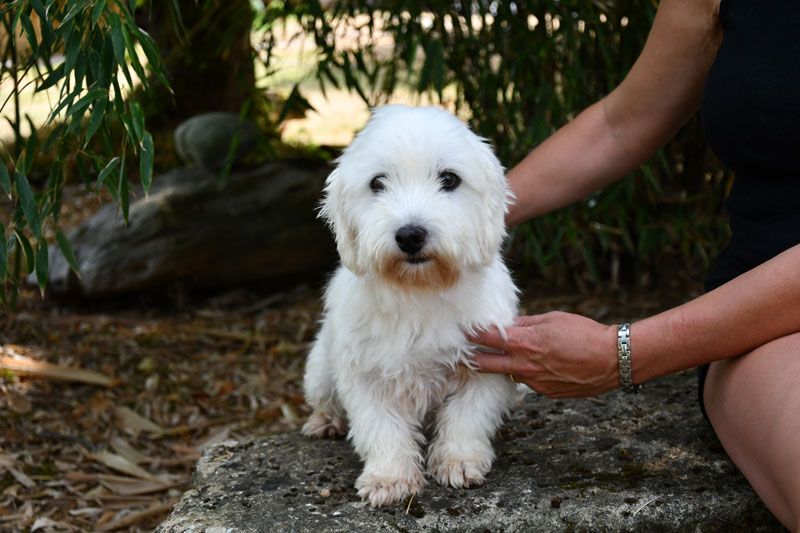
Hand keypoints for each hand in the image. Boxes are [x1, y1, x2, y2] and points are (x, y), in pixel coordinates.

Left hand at [470, 311, 619, 397]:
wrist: (612, 360)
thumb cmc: (584, 333)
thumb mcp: (553, 320)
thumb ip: (527, 324)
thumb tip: (510, 325)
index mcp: (524, 343)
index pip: (487, 338)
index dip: (472, 334)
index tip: (462, 330)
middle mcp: (524, 365)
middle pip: (485, 363)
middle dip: (471, 358)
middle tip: (461, 353)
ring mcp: (534, 382)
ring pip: (508, 373)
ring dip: (503, 366)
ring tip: (501, 357)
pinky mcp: (545, 393)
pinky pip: (528, 382)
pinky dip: (527, 373)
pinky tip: (538, 366)